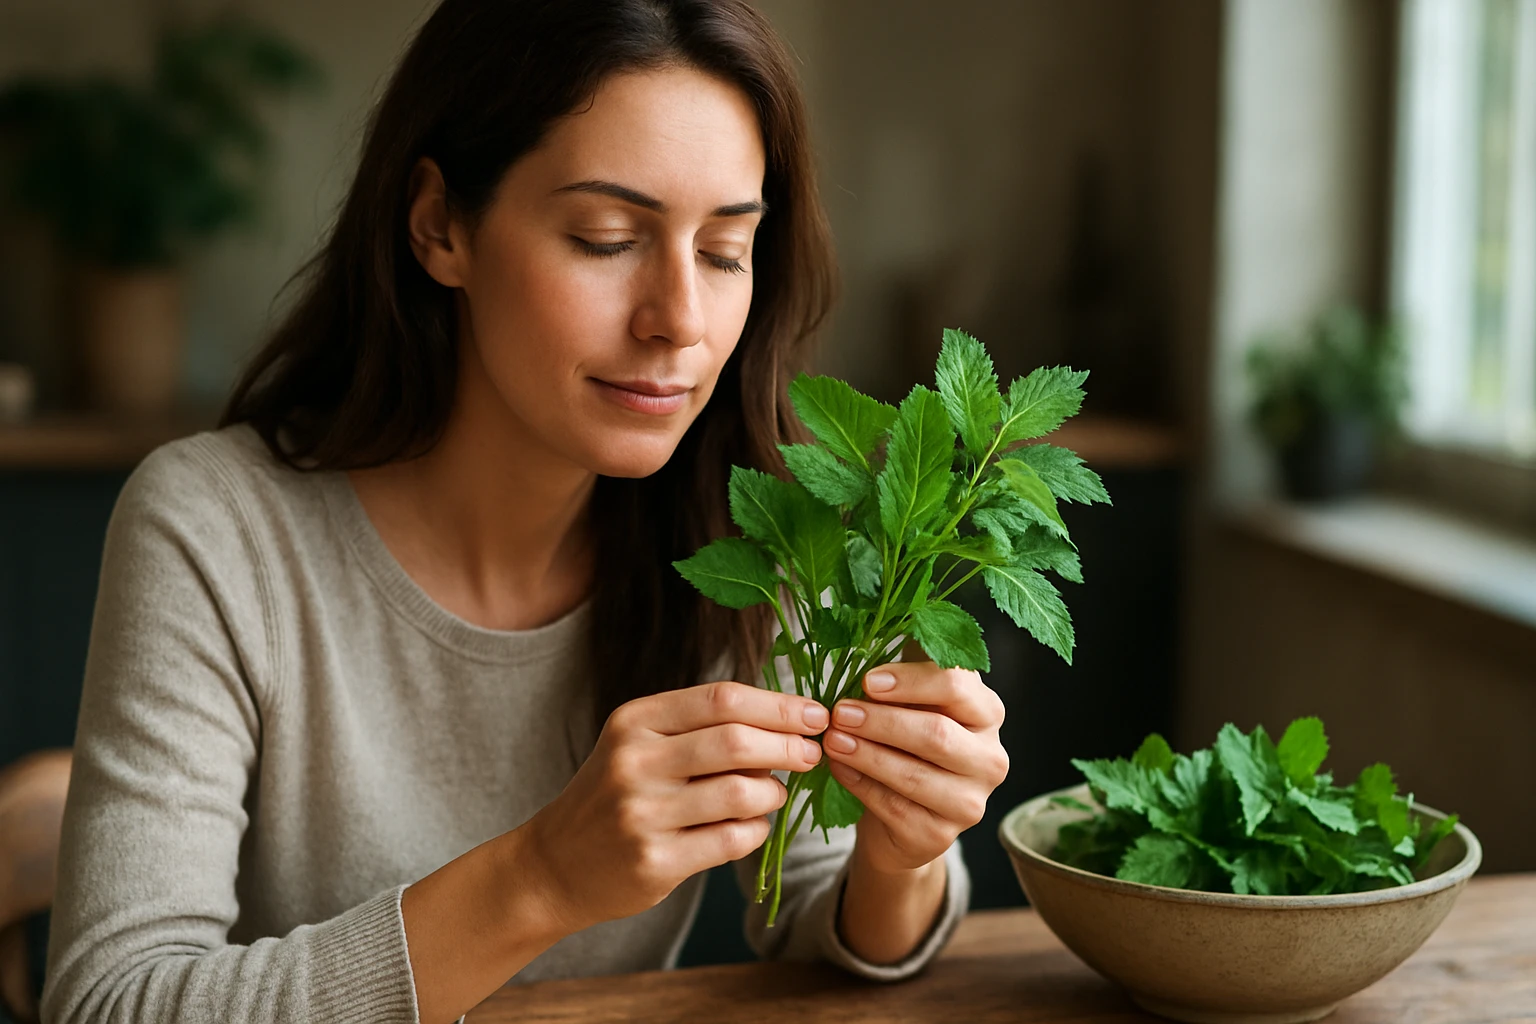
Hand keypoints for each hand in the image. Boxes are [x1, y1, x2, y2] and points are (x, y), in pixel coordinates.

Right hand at [518, 680, 827, 932]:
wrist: (555, 863)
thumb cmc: (615, 793)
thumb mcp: (641, 745)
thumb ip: (701, 729)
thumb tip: (786, 723)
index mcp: (635, 721)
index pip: (723, 699)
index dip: (779, 705)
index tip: (815, 714)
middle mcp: (634, 762)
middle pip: (736, 741)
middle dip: (788, 745)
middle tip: (812, 753)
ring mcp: (643, 814)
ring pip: (741, 793)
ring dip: (773, 792)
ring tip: (774, 793)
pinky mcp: (655, 862)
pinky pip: (732, 840)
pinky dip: (757, 831)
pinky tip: (752, 826)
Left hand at [823, 662, 1008, 874]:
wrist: (903, 818)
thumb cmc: (905, 745)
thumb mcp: (910, 704)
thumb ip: (902, 674)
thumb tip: (871, 630)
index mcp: (987, 713)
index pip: (956, 686)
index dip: (909, 681)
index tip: (867, 681)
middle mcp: (990, 758)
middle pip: (936, 733)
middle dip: (881, 721)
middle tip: (838, 712)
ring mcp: (970, 802)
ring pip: (914, 774)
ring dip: (866, 754)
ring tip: (831, 739)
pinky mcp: (942, 836)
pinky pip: (896, 808)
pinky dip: (861, 785)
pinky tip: (838, 768)